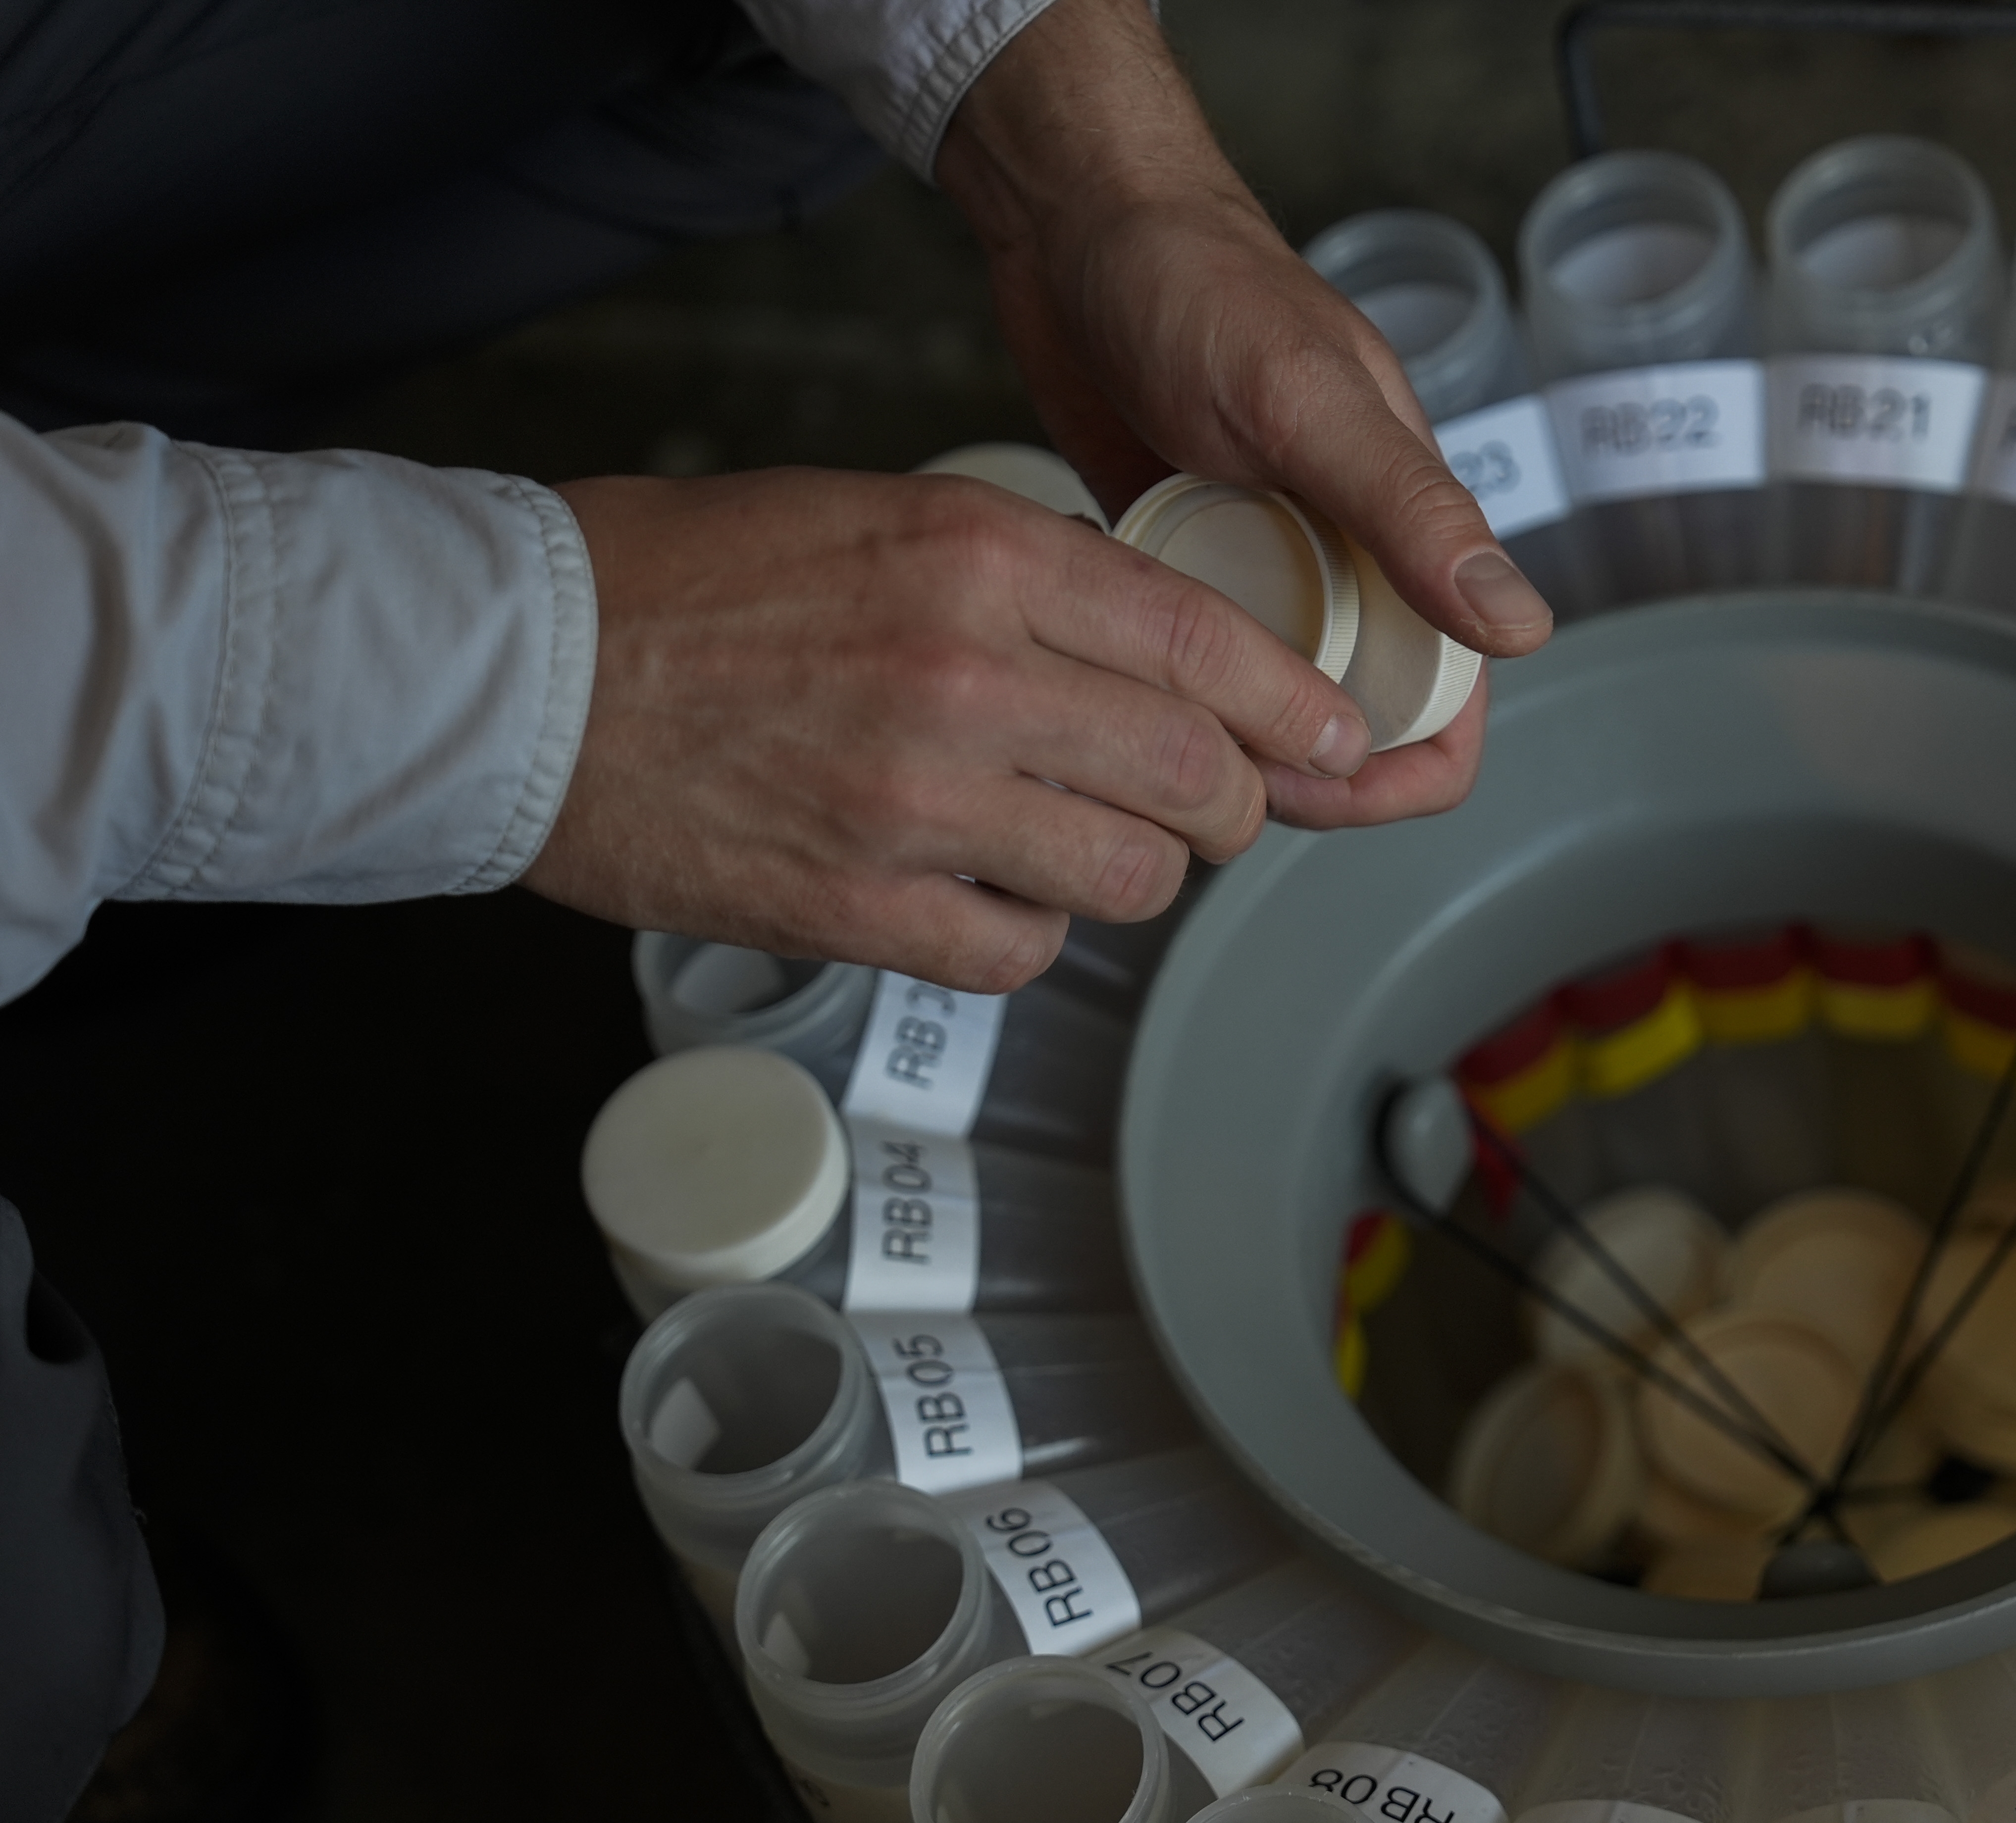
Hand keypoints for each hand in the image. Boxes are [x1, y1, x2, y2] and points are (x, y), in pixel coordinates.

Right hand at [522, 468, 1379, 990]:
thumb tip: (1156, 648)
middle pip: (1195, 772)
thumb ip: (1028, 576)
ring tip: (1090, 848)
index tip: (1333, 737)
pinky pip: (1020, 952)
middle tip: (1213, 807)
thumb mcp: (883, 518)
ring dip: (1135, 874)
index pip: (1206, 643)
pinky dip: (1028, 935)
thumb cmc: (692, 581)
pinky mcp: (858, 907)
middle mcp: (967, 677)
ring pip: (1128, 876)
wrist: (522, 670)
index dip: (1294, 705)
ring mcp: (915, 802)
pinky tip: (990, 899)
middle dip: (1231, 803)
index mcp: (979, 559)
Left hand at [934, 0, 1547, 828]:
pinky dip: (1165, 677)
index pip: (1451, 703)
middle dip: (1299, 773)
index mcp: (1407, 532)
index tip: (1318, 785)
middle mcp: (1349, 563)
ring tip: (1150, 713)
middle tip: (1206, 766)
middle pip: (1360, 728)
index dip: (1400, 771)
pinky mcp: (1191, 562)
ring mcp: (1267, 566)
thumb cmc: (1201, 286)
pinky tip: (1111, 651)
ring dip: (1224, 737)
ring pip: (1274, 708)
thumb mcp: (1311, 403)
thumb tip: (1523, 628)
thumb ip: (1415, 513)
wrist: (1079, 225)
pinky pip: (1198, 660)